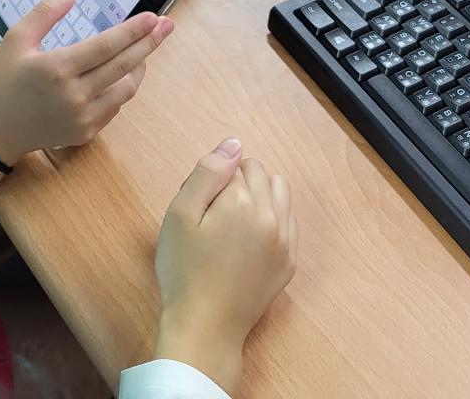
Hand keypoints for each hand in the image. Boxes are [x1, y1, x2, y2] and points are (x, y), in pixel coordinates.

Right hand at [0, 0, 171, 165]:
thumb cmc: (2, 82)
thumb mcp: (15, 40)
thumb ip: (44, 14)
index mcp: (57, 69)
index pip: (106, 47)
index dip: (133, 31)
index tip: (153, 17)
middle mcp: (75, 96)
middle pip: (124, 66)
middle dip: (149, 43)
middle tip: (167, 26)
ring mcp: (83, 118)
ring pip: (126, 89)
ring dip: (139, 66)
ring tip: (146, 48)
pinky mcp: (86, 133)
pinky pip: (115, 106)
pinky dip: (123, 87)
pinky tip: (124, 73)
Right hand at [153, 140, 296, 393]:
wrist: (205, 326)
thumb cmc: (184, 270)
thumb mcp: (180, 214)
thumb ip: (208, 172)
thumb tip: (234, 143)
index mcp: (244, 200)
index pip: (236, 163)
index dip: (213, 179)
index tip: (200, 206)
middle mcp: (273, 215)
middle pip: (260, 174)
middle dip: (237, 184)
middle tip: (211, 216)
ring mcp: (286, 241)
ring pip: (280, 193)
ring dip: (260, 196)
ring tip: (232, 223)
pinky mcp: (289, 263)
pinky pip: (288, 221)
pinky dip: (272, 219)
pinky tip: (248, 241)